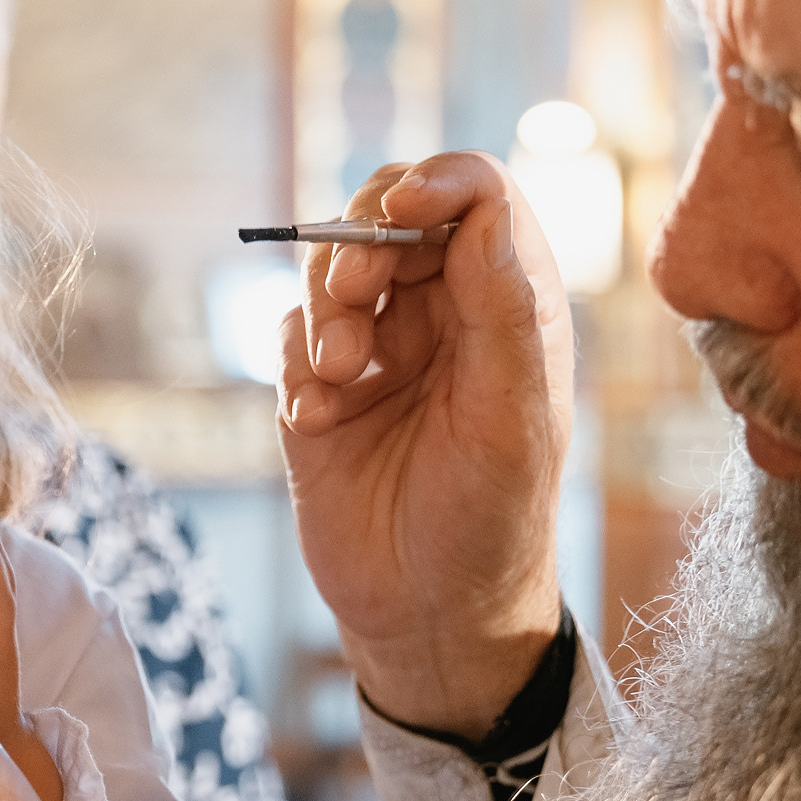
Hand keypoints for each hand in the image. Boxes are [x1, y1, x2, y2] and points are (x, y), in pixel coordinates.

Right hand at [282, 154, 572, 739]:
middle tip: (355, 289)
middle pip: (386, 218)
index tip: (399, 210)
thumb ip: (504, 311)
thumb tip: (484, 210)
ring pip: (327, 272)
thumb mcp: (514, 419)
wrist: (428, 616)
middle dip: (359, 241)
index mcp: (508, 307)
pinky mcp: (317, 392)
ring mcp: (375, 350)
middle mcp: (441, 315)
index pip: (476, 198)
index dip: (435, 184)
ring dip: (323, 308)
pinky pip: (285, 337)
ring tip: (338, 374)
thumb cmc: (492, 521)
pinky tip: (315, 418)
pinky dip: (292, 364)